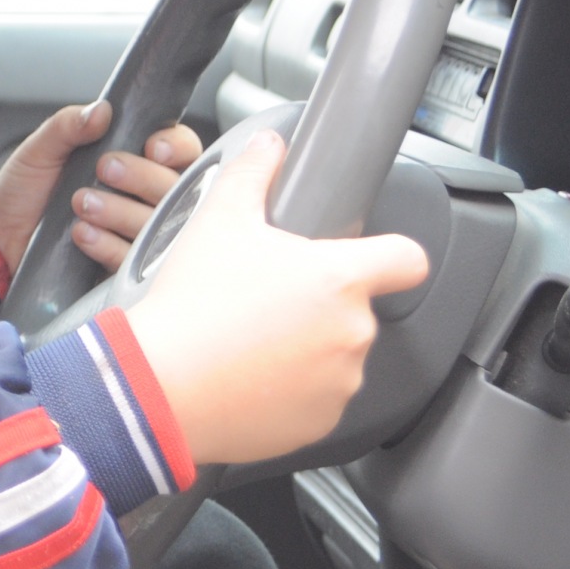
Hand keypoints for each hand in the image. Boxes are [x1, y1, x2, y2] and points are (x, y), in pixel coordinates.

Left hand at [0, 101, 202, 271]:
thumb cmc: (24, 190)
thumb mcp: (40, 149)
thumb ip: (69, 125)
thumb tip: (102, 110)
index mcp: (134, 160)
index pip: (182, 151)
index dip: (176, 147)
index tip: (152, 147)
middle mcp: (143, 197)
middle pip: (177, 187)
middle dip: (142, 175)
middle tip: (104, 169)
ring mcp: (137, 233)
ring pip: (160, 225)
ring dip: (121, 211)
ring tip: (80, 203)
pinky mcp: (123, 267)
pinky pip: (134, 260)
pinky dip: (109, 245)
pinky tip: (81, 234)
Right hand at [124, 130, 430, 465]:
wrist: (162, 386)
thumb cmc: (193, 305)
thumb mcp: (218, 219)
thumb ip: (252, 172)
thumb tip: (269, 145)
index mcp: (340, 279)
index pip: (407, 259)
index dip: (392, 254)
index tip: (374, 257)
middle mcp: (353, 333)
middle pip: (354, 308)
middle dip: (318, 303)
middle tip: (264, 299)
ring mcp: (340, 383)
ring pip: (335, 355)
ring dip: (306, 348)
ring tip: (250, 341)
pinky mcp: (320, 424)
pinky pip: (316, 399)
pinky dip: (291, 391)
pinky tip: (248, 376)